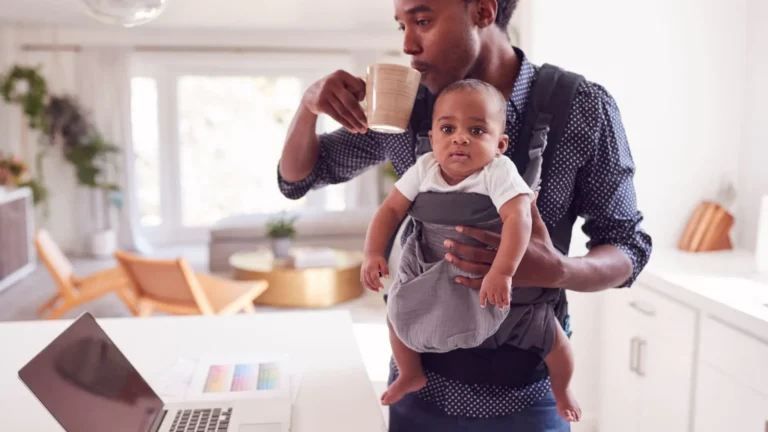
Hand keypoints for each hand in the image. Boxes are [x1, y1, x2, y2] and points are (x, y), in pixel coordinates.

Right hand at [302, 70, 367, 133]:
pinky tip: (353, 129)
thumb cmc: (333, 89)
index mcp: (341, 74)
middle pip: (350, 102)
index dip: (363, 96)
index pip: (358, 87)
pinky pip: (336, 116)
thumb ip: (355, 85)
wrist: (310, 95)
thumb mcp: (342, 82)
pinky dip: (346, 124)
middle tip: (368, 125)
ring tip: (362, 130)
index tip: (364, 102)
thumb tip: (372, 96)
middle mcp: (332, 82)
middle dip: (360, 115)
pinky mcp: (321, 104)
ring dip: (354, 122)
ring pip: (344, 111)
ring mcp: (325, 93)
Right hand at [361, 254, 388, 291]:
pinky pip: (363, 281)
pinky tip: (371, 287)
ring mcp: (363, 272)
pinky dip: (366, 285)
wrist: (371, 254)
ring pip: (365, 282)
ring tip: (376, 290)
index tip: (382, 287)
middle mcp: (366, 270)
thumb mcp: (383, 262)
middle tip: (380, 289)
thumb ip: (385, 270)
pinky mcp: (361, 273)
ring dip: (370, 287)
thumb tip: (387, 277)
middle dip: (375, 286)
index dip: (378, 284)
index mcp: (371, 268)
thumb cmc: (378, 259)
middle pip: (369, 281)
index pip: (374, 278)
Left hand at [447, 194, 565, 288]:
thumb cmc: (544, 246)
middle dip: (460, 249)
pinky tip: (457, 278)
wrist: (553, 271)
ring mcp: (503, 273)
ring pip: (477, 269)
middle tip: (446, 242)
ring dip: (461, 264)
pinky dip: (469, 282)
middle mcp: (505, 260)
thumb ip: (532, 209)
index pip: (487, 238)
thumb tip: (532, 191)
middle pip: (477, 254)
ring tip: (448, 257)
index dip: (471, 233)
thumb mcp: (539, 227)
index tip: (457, 227)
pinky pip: (483, 284)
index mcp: (511, 245)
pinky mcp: (504, 282)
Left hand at [479, 270, 510, 308]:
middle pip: (491, 300)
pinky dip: (506, 303)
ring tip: (501, 307)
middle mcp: (491, 291)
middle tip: (496, 304)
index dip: (482, 302)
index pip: (482, 297)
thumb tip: (486, 294)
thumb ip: (486, 287)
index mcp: (485, 287)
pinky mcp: (505, 291)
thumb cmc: (494, 274)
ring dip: (500, 305)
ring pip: (499, 302)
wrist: (501, 270)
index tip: (483, 306)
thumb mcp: (486, 280)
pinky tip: (507, 304)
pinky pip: (506, 299)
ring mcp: (498, 291)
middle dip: (493, 303)